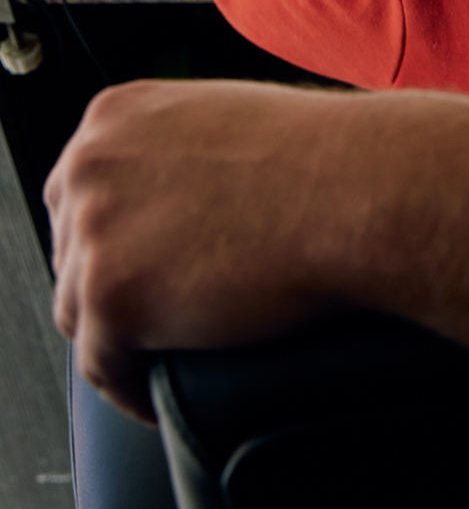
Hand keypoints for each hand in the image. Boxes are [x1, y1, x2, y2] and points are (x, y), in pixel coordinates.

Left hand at [46, 78, 468, 425]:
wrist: (357, 189)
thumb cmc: (323, 158)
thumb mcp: (231, 126)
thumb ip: (181, 154)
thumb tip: (176, 204)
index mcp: (115, 115)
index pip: (79, 190)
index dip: (109, 237)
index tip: (140, 270)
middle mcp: (89, 162)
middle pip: (72, 248)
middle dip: (109, 286)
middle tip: (161, 320)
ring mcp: (94, 227)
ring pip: (77, 308)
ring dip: (116, 338)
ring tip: (162, 359)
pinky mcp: (110, 293)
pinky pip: (99, 364)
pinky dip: (127, 386)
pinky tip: (159, 393)